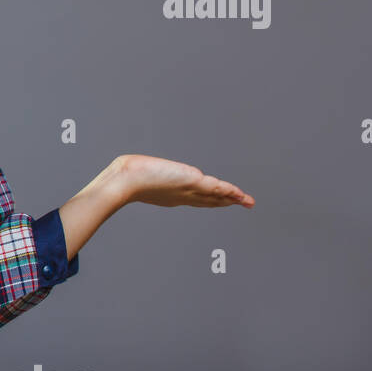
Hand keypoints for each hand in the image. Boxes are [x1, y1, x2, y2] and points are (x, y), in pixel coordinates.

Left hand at [117, 154, 253, 208]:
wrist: (125, 182)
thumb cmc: (125, 178)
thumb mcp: (136, 176)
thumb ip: (140, 174)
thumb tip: (130, 167)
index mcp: (171, 195)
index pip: (196, 199)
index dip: (210, 200)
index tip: (222, 201)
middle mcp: (182, 195)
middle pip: (209, 200)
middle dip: (226, 202)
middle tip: (241, 203)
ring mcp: (188, 190)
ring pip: (215, 196)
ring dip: (232, 198)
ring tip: (246, 201)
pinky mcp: (192, 182)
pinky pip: (216, 188)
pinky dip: (229, 192)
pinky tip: (240, 195)